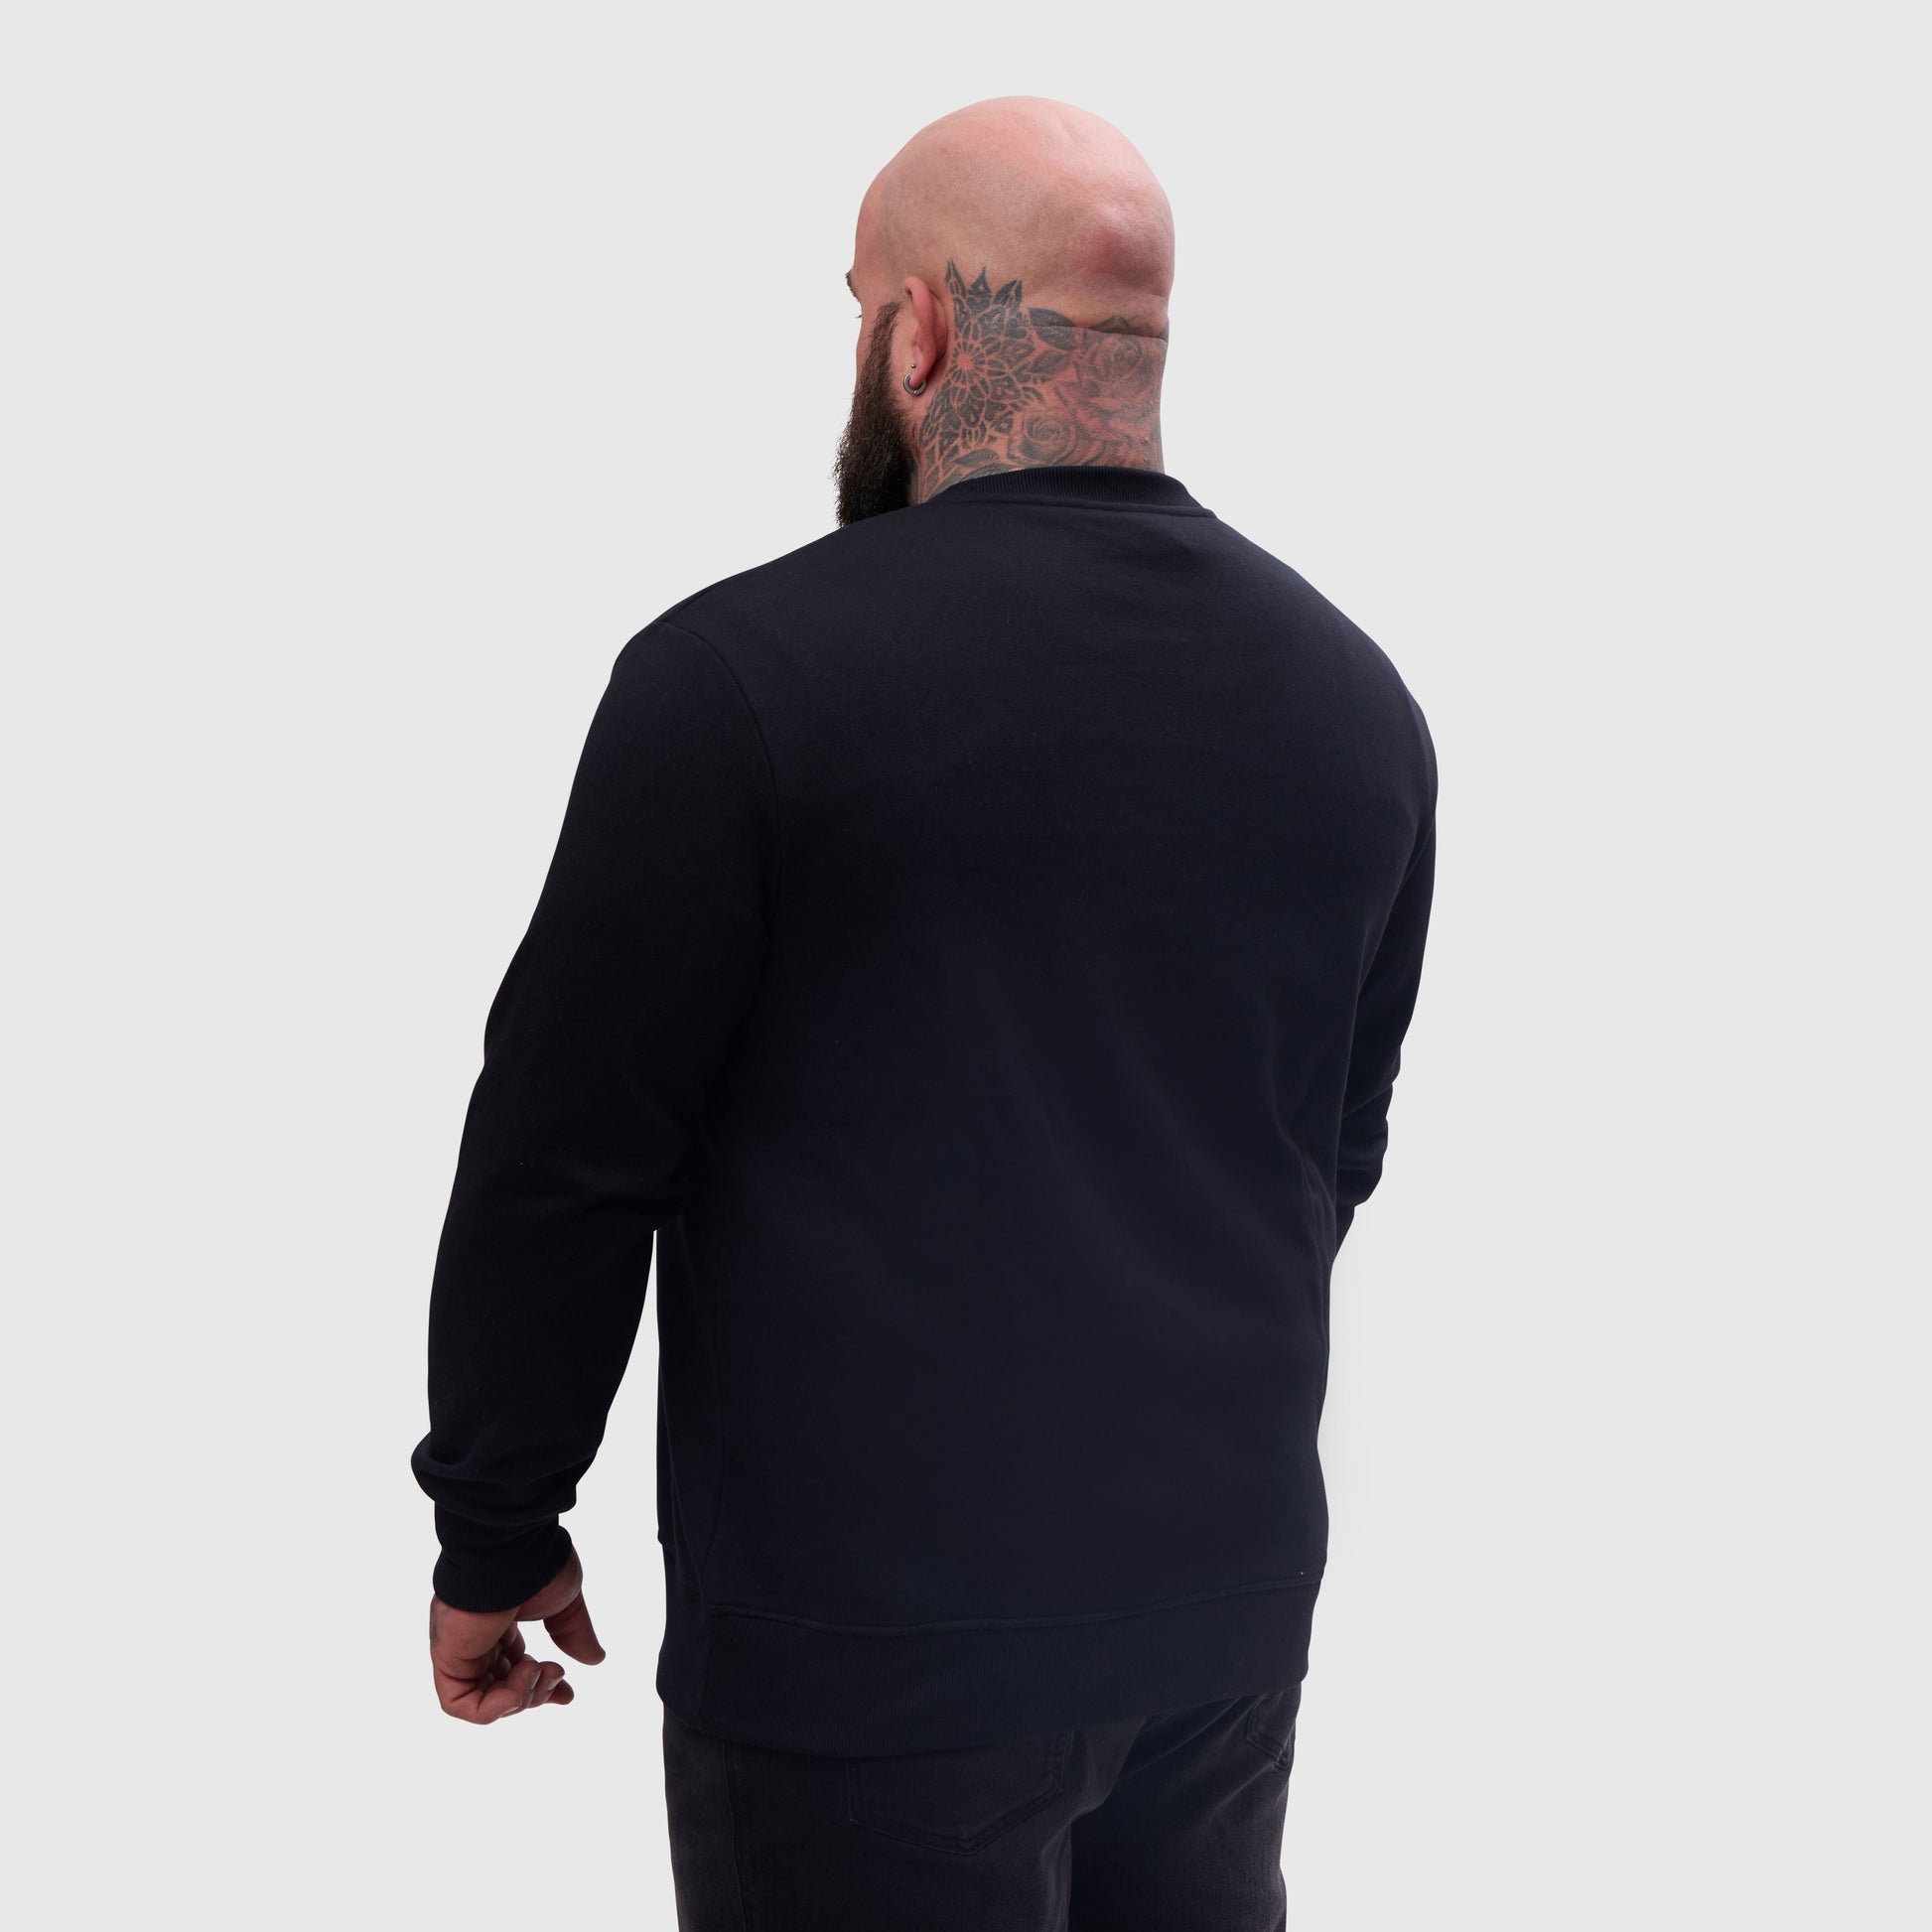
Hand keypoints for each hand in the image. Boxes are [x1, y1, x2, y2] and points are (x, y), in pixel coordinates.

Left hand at [428, 1549, 605, 1723]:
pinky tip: (518, 1690)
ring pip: (484, 1699)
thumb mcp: (565, 1603)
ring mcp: (461, 1648)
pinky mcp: (448, 1658)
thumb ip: (575, 1633)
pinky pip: (460, 1703)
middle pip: (502, 1686)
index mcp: (501, 1621)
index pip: (515, 1666)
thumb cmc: (536, 1565)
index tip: (567, 1692)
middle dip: (535, 1693)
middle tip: (556, 1675)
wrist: (512, 1550)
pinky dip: (493, 1708)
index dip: (540, 1686)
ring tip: (538, 1671)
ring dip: (520, 1697)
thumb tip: (595, 1659)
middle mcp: (478, 1636)